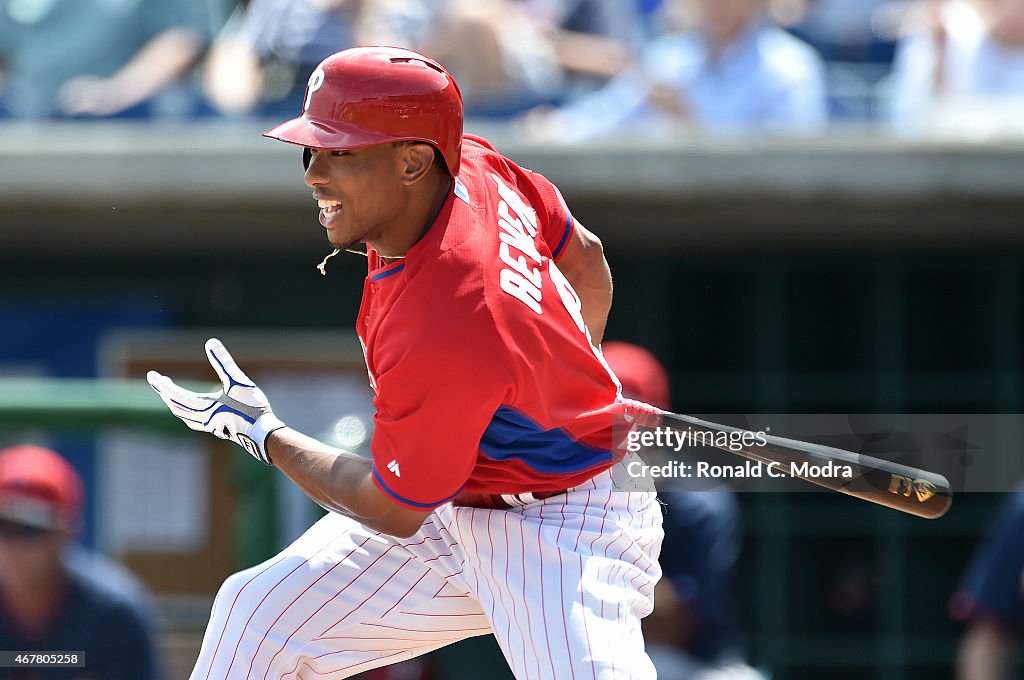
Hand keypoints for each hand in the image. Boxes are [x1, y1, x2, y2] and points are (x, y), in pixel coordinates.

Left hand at [147, 339, 285, 463]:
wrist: (264, 435)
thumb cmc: (252, 408)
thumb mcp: (238, 381)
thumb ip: (223, 362)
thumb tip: (210, 342)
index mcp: (203, 408)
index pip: (174, 395)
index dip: (162, 384)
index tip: (151, 375)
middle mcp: (202, 419)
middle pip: (175, 406)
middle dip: (165, 392)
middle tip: (157, 380)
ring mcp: (210, 426)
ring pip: (184, 415)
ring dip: (174, 403)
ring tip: (170, 394)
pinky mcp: (218, 429)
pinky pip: (194, 420)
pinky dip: (187, 412)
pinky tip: (194, 411)